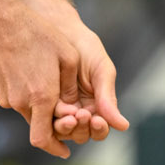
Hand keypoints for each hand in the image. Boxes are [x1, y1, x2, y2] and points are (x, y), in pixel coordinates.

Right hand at [0, 5, 82, 159]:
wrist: (2, 22)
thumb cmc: (41, 36)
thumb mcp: (69, 57)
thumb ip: (72, 88)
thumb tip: (73, 107)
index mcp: (41, 97)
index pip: (44, 139)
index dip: (56, 149)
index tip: (66, 151)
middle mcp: (21, 102)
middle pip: (39, 127)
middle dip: (54, 124)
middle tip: (68, 113)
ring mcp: (7, 98)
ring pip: (29, 114)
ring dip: (41, 108)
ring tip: (50, 83)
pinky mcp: (0, 92)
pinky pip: (18, 103)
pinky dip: (29, 98)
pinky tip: (34, 74)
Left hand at [48, 17, 128, 145]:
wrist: (59, 30)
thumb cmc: (85, 48)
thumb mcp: (101, 71)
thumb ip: (108, 98)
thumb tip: (123, 126)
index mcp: (97, 107)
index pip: (99, 129)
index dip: (99, 129)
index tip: (96, 119)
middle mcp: (78, 112)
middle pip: (81, 134)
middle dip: (81, 128)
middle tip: (80, 115)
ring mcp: (59, 110)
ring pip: (62, 132)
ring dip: (65, 128)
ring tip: (67, 116)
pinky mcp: (41, 104)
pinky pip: (44, 119)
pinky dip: (49, 118)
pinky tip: (53, 108)